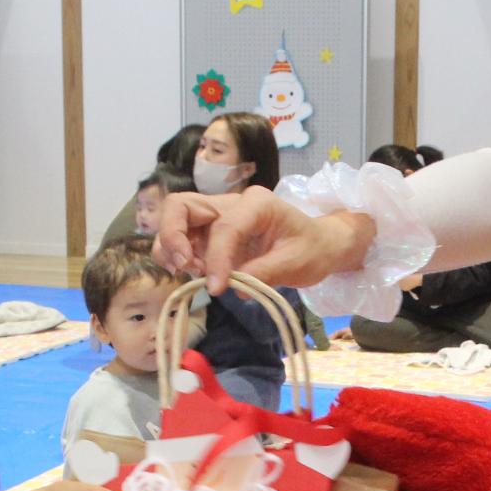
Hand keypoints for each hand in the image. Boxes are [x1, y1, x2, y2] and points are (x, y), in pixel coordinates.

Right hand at [155, 188, 374, 294]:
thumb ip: (265, 273)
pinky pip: (182, 241)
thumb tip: (236, 287)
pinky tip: (194, 274)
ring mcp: (216, 218)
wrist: (318, 246)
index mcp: (256, 203)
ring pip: (175, 222)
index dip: (215, 258)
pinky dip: (178, 257)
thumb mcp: (296, 263)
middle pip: (180, 206)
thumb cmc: (311, 249)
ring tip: (190, 273)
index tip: (217, 287)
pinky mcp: (210, 235)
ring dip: (171, 249)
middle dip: (173, 236)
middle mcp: (230, 204)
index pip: (224, 227)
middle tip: (184, 267)